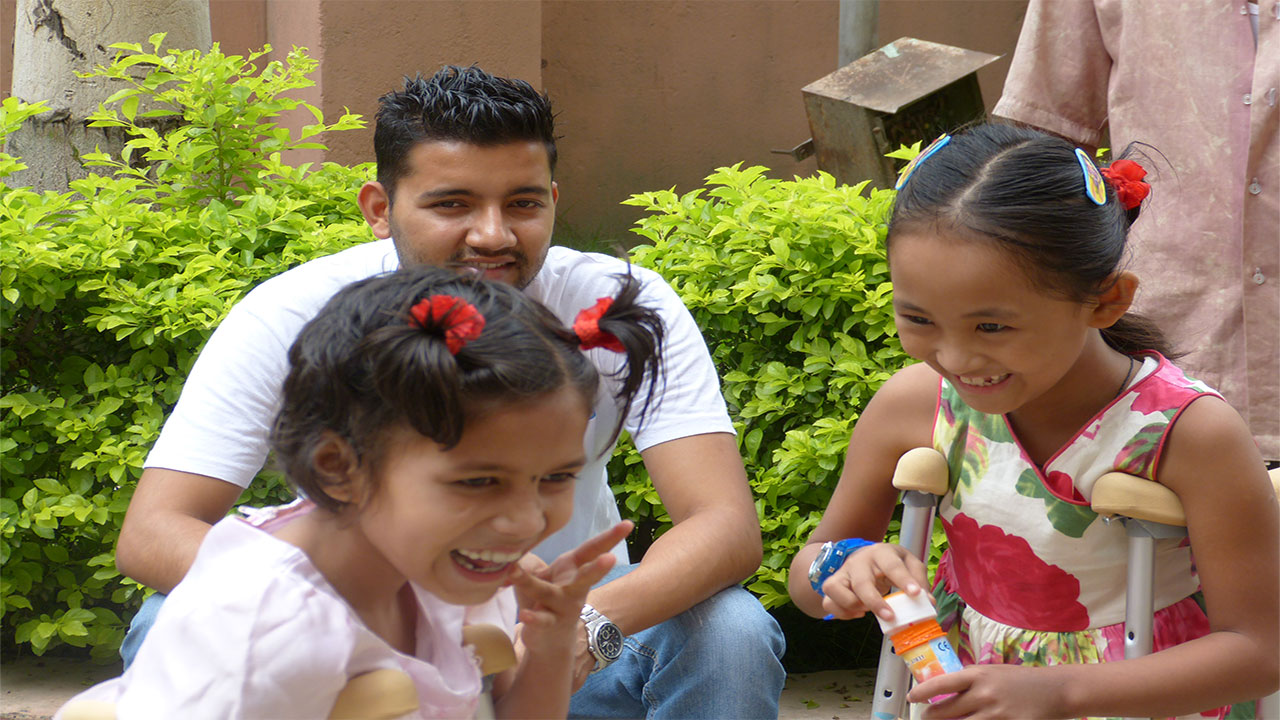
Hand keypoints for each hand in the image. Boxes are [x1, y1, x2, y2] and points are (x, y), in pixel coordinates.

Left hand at [508, 521, 631, 689]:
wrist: (549, 640)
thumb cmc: (545, 597)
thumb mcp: (537, 571)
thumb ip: (526, 556)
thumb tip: (508, 544)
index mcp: (573, 568)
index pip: (593, 549)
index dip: (611, 537)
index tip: (629, 525)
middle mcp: (574, 588)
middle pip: (587, 576)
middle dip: (598, 568)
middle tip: (611, 559)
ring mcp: (563, 608)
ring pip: (551, 594)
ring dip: (532, 583)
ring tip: (514, 571)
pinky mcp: (549, 625)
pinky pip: (541, 620)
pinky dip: (532, 617)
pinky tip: (524, 615)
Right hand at [819, 542, 928, 621]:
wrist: (864, 558)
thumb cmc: (889, 563)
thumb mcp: (908, 564)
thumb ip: (919, 581)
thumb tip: (928, 603)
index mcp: (881, 553)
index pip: (892, 565)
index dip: (904, 580)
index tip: (915, 594)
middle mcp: (858, 561)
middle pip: (861, 582)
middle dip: (875, 602)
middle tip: (890, 616)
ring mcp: (842, 573)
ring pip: (835, 589)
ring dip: (852, 605)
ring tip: (867, 610)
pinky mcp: (832, 585)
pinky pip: (828, 602)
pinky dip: (842, 612)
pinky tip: (858, 613)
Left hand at [909, 664, 1067, 718]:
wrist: (1055, 690)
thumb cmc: (1021, 680)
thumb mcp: (992, 672)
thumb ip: (969, 683)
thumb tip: (942, 694)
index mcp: (978, 675)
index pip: (941, 684)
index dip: (922, 692)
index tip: (912, 698)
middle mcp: (984, 694)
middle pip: (944, 712)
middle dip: (930, 717)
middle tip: (926, 718)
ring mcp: (997, 714)